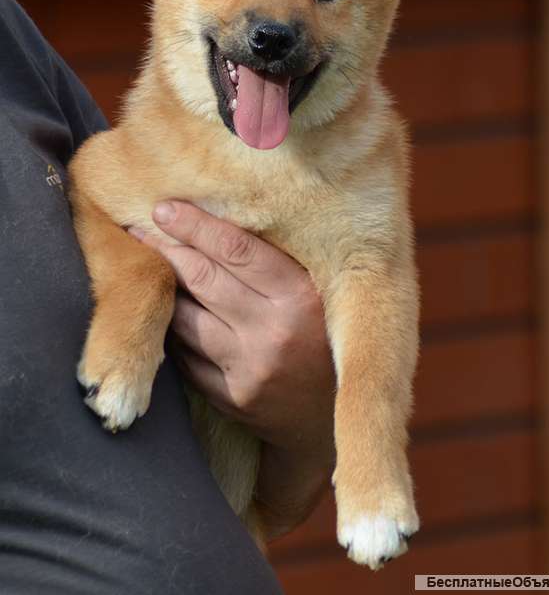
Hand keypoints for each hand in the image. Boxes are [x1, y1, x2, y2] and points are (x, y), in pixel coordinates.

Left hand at [130, 200, 334, 535]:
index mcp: (301, 295)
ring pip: (187, 319)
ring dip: (162, 290)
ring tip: (144, 265)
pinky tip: (165, 313)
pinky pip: (187, 358)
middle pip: (204, 279)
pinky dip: (173, 332)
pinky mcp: (234, 398)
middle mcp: (275, 331)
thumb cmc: (328, 335)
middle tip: (137, 227)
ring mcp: (252, 368)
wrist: (341, 410)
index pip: (236, 249)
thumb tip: (220, 218)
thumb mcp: (320, 290)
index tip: (164, 208)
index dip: (195, 225)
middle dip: (165, 249)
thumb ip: (280, 261)